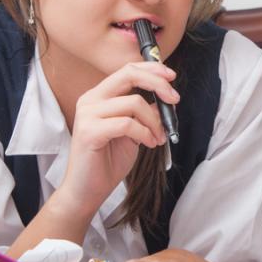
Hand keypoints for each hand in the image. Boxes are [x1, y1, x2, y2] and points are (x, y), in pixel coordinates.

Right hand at [57, 61, 178, 212]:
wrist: (86, 191)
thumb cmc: (108, 161)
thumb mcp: (133, 131)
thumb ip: (144, 113)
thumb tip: (165, 99)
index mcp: (99, 96)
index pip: (127, 70)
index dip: (152, 69)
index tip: (171, 77)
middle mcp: (90, 100)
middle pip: (129, 75)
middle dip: (158, 84)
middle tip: (175, 99)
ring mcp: (87, 114)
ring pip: (134, 103)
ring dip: (155, 121)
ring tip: (159, 138)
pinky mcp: (89, 132)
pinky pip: (127, 124)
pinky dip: (145, 133)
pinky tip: (149, 144)